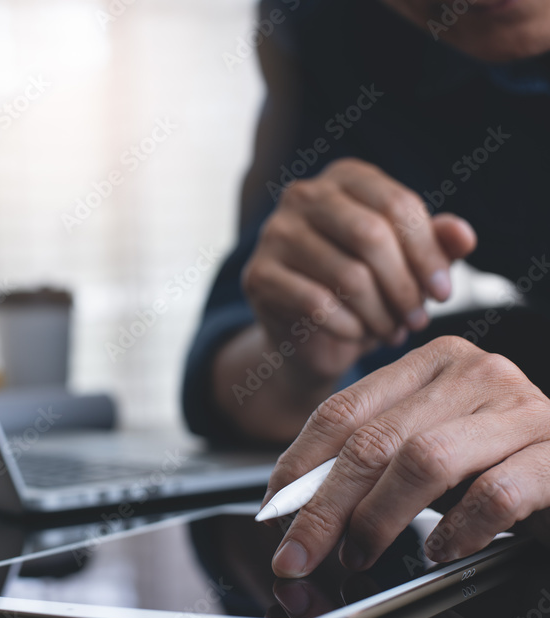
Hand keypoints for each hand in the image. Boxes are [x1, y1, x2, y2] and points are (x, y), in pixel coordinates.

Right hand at [241, 158, 475, 383]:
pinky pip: (317, 304)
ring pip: (347, 275)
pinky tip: (357, 335)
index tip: (444, 293)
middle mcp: (303, 195)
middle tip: (418, 319)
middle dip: (404, 286)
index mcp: (345, 178)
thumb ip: (436, 244)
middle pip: (371, 235)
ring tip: (391, 331)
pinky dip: (348, 327)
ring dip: (380, 314)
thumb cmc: (367, 290)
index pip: (397, 205)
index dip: (428, 253)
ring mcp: (274, 233)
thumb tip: (464, 235)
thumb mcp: (407, 264)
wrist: (309, 334)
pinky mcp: (257, 275)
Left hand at [262, 336, 549, 577]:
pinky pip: (496, 492)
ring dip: (378, 517)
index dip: (298, 463)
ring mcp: (522, 410)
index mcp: (432, 364)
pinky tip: (441, 551)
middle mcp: (477, 374)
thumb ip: (375, 463)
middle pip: (373, 439)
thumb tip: (296, 508)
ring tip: (359, 554)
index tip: (272, 510)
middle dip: (324, 505)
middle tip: (296, 552)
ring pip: (423, 460)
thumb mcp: (427, 452)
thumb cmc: (499, 463)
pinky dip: (458, 529)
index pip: (343, 409)